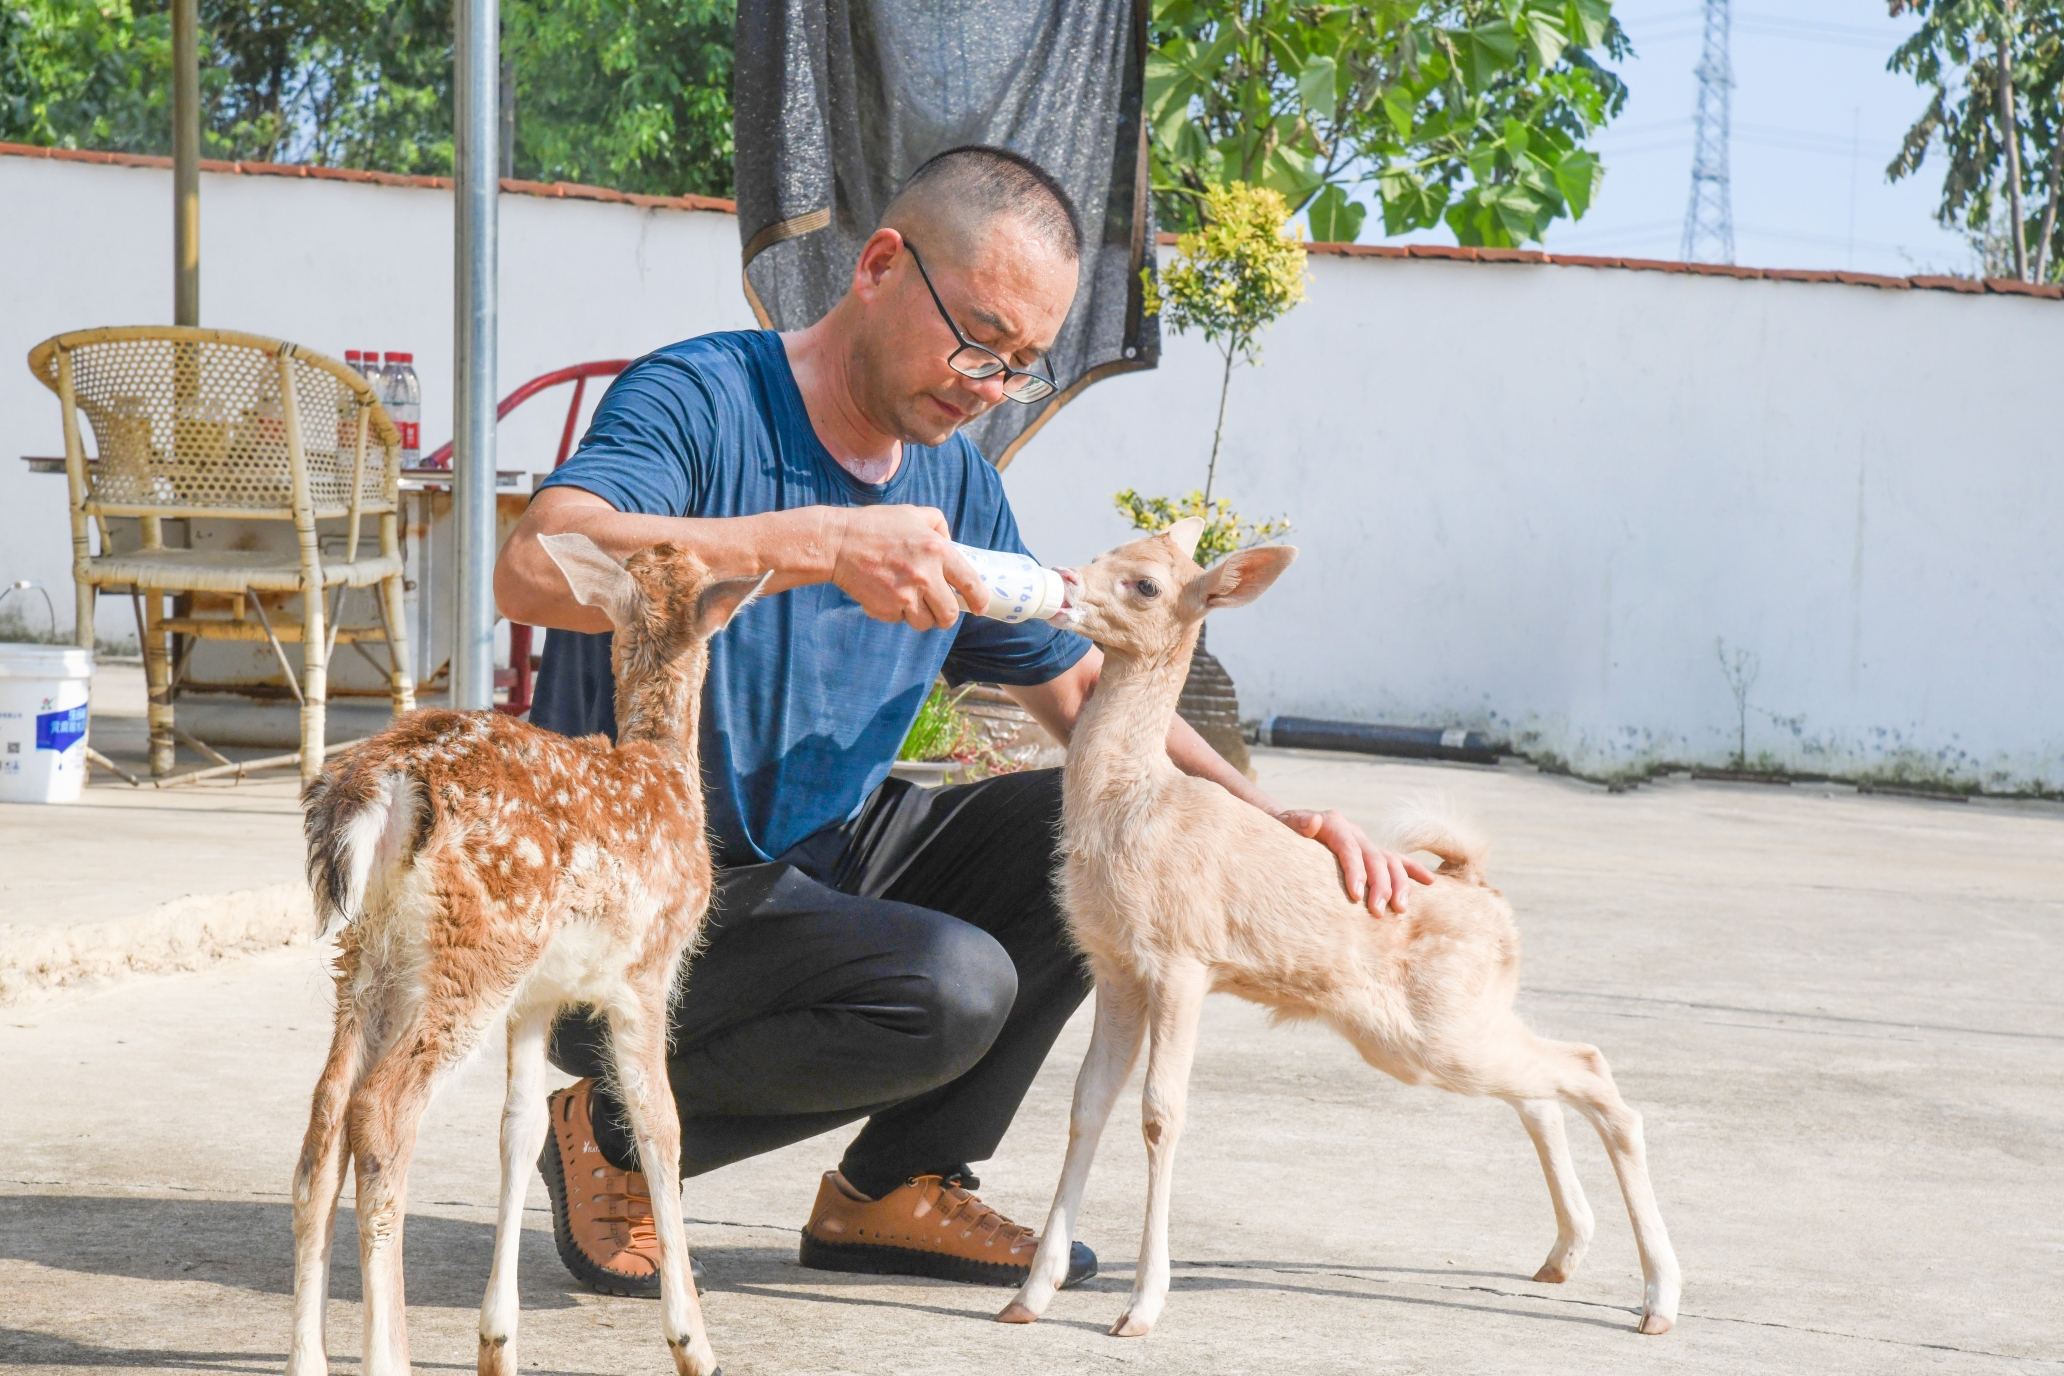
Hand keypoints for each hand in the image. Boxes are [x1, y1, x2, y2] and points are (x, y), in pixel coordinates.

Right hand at [829, 505, 987, 629]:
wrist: (838, 543)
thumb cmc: (875, 525)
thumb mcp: (912, 513)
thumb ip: (937, 524)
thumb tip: (950, 542)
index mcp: (938, 551)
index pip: (970, 583)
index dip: (979, 599)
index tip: (980, 607)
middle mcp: (926, 576)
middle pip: (949, 614)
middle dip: (946, 616)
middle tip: (940, 611)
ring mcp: (906, 595)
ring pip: (925, 623)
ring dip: (920, 616)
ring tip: (907, 599)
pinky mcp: (888, 609)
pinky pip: (900, 620)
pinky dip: (895, 613)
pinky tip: (884, 595)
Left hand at [1276, 808, 1433, 916]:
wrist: (1288, 826)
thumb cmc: (1282, 831)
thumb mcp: (1283, 825)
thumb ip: (1297, 823)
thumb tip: (1314, 822)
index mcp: (1334, 824)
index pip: (1349, 848)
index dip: (1355, 871)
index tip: (1355, 896)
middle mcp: (1354, 831)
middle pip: (1374, 856)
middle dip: (1379, 885)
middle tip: (1378, 912)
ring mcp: (1365, 842)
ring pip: (1391, 860)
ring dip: (1399, 884)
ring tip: (1400, 909)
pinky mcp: (1371, 853)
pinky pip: (1397, 860)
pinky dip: (1413, 870)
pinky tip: (1429, 882)